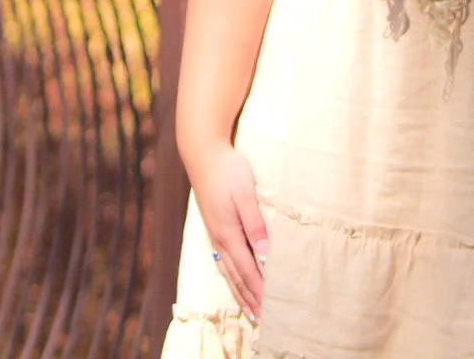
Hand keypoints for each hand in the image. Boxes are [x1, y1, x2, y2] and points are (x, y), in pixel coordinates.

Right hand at [187, 142, 268, 321]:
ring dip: (240, 292)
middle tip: (264, 320)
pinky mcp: (213, 227)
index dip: (259, 291)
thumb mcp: (245, 193)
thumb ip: (255, 223)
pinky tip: (234, 280)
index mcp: (228, 233)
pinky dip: (231, 277)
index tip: (271, 309)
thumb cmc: (227, 169)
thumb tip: (265, 253)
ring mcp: (214, 234)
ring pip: (228, 271)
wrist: (202, 152)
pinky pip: (222, 261)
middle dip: (250, 299)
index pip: (247, 270)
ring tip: (251, 310)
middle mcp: (219, 239)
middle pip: (236, 276)